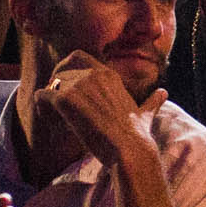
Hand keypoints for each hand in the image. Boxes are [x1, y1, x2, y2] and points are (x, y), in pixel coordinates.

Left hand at [29, 52, 142, 167]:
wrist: (129, 149)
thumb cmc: (137, 135)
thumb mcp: (146, 113)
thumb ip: (152, 101)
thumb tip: (164, 93)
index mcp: (109, 75)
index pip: (79, 57)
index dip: (67, 67)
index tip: (65, 83)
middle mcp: (93, 75)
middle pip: (63, 66)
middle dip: (55, 79)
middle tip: (54, 98)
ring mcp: (79, 85)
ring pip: (52, 81)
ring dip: (49, 95)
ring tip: (51, 113)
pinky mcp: (66, 99)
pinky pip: (43, 95)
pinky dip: (41, 105)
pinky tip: (48, 118)